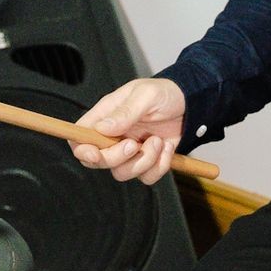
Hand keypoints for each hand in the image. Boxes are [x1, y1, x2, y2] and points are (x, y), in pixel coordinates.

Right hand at [71, 78, 186, 185]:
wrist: (191, 104)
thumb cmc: (165, 93)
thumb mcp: (146, 95)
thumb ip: (125, 112)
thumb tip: (103, 127)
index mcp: (106, 117)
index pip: (79, 138)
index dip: (81, 150)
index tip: (95, 154)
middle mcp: (113, 137)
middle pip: (98, 161)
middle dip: (117, 158)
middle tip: (135, 144)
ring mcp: (129, 152)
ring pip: (122, 173)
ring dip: (144, 161)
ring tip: (157, 141)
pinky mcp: (147, 162)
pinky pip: (146, 177)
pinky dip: (159, 166)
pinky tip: (167, 147)